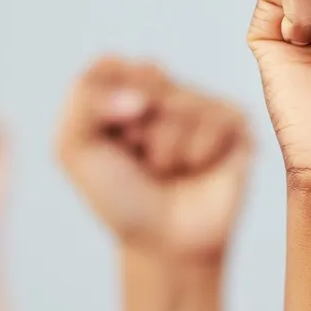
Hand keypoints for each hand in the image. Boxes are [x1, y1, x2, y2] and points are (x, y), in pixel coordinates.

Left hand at [56, 57, 251, 258]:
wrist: (164, 244)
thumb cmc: (120, 198)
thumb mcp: (75, 149)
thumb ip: (85, 101)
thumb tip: (141, 98)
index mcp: (124, 87)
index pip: (108, 66)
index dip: (103, 108)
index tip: (107, 143)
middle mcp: (165, 89)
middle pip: (148, 79)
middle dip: (135, 129)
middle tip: (140, 159)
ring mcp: (202, 103)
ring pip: (181, 104)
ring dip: (167, 149)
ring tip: (169, 170)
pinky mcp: (236, 122)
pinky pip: (216, 121)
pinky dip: (198, 154)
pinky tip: (198, 170)